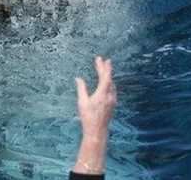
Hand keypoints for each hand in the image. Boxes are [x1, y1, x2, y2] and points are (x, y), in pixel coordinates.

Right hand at [72, 56, 116, 174]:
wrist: (97, 131)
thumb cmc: (88, 117)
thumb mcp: (82, 102)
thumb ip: (81, 88)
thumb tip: (78, 78)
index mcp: (102, 94)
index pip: (105, 76)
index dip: (103, 67)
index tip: (100, 59)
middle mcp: (110, 96)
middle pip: (109, 79)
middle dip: (106, 69)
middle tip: (104, 60)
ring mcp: (112, 100)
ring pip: (112, 84)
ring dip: (108, 76)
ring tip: (105, 69)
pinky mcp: (112, 104)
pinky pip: (112, 90)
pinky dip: (109, 83)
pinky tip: (107, 83)